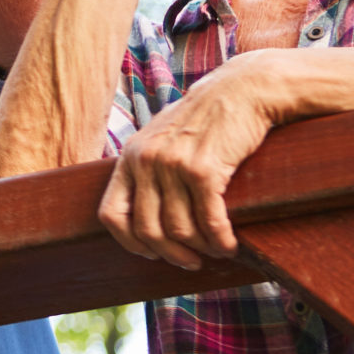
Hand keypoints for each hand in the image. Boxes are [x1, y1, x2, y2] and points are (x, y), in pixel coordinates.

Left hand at [99, 52, 282, 268]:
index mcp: (129, 157)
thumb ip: (149, 170)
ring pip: (180, 230)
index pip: (111, 215)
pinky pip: (209, 221)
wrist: (242, 90)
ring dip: (201, 249)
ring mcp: (172, 165)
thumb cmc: (205, 120)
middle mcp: (145, 161)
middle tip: (191, 262)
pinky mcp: (204, 170)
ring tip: (216, 251)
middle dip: (171, 254)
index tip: (152, 252)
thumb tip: (146, 217)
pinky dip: (221, 241)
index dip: (129, 242)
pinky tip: (230, 246)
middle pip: (148, 230)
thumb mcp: (162, 139)